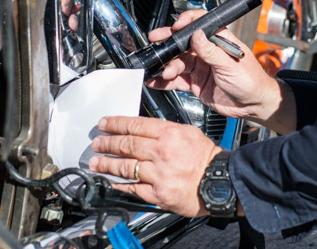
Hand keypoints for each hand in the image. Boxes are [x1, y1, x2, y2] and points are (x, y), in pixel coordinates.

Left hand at [88, 116, 221, 217]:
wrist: (219, 182)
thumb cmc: (207, 158)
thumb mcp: (188, 132)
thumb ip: (165, 130)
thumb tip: (143, 129)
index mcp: (169, 134)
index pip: (135, 125)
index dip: (115, 123)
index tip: (104, 123)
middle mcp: (161, 152)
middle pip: (126, 144)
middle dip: (107, 143)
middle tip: (97, 142)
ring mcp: (158, 174)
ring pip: (125, 167)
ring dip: (107, 164)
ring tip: (96, 162)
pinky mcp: (157, 193)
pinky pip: (132, 188)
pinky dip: (119, 185)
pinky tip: (110, 182)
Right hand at [145, 10, 295, 132]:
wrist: (253, 106)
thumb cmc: (251, 82)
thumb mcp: (231, 65)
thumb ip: (212, 52)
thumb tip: (197, 35)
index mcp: (220, 41)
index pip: (201, 24)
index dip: (188, 22)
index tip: (177, 26)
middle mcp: (208, 52)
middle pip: (184, 42)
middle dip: (169, 41)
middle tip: (156, 40)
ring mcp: (201, 67)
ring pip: (178, 62)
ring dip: (168, 65)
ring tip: (163, 72)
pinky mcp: (195, 83)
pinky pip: (177, 80)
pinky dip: (165, 81)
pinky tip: (156, 81)